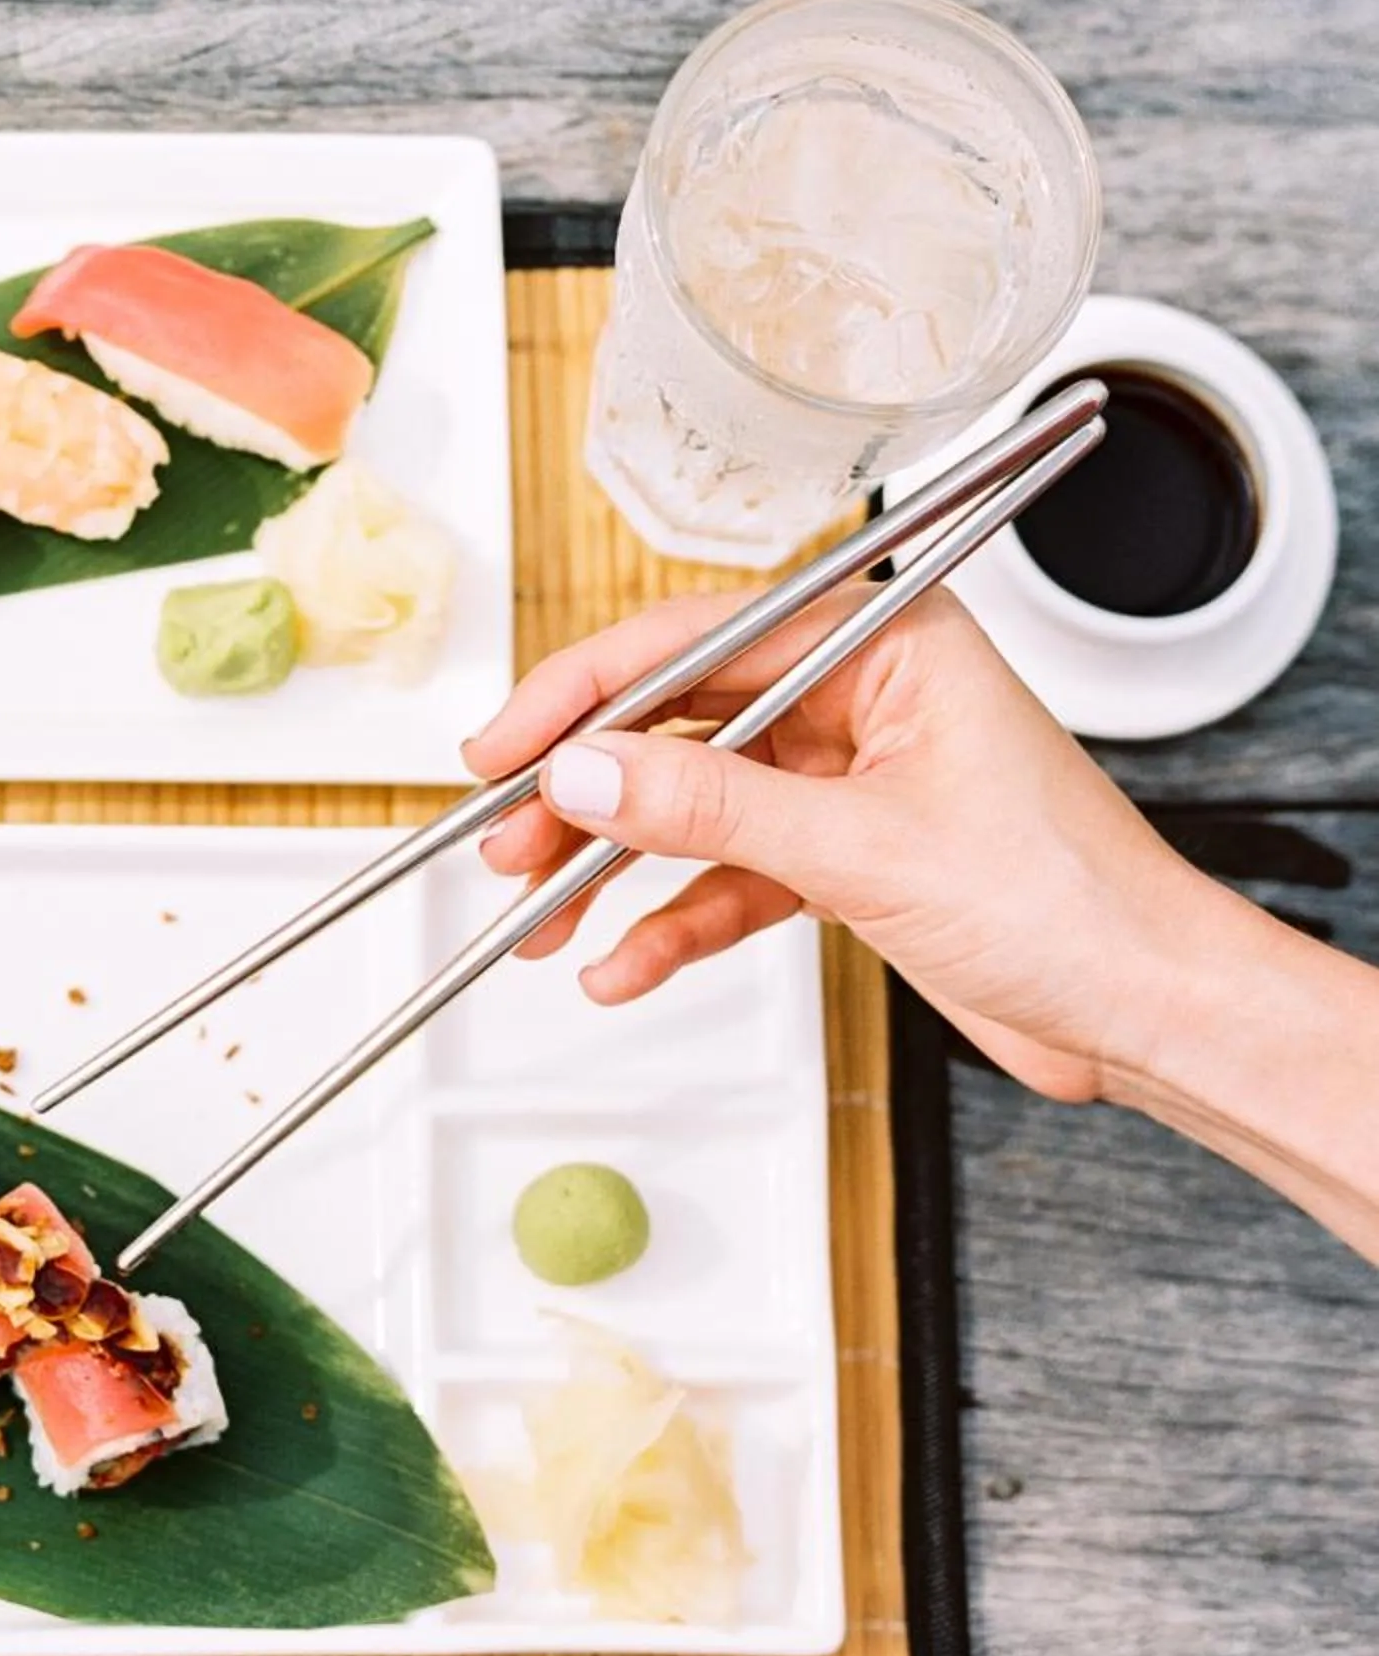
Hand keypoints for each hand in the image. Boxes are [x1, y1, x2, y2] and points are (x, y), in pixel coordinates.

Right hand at [459, 586, 1231, 1103]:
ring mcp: (846, 777)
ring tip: (540, 913)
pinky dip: (671, 922)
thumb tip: (586, 771)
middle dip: (586, 791)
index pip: (693, 643)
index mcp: (884, 641)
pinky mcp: (842, 856)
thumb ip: (711, 806)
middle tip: (506, 840)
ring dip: (611, 865)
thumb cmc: (1073, 903)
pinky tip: (621, 964)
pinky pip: (726, 876)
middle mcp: (858, 695)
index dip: (582, 694)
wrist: (1150, 1014)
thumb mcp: (865, 847)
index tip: (504, 746)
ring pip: (689, 806)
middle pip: (677, 724)